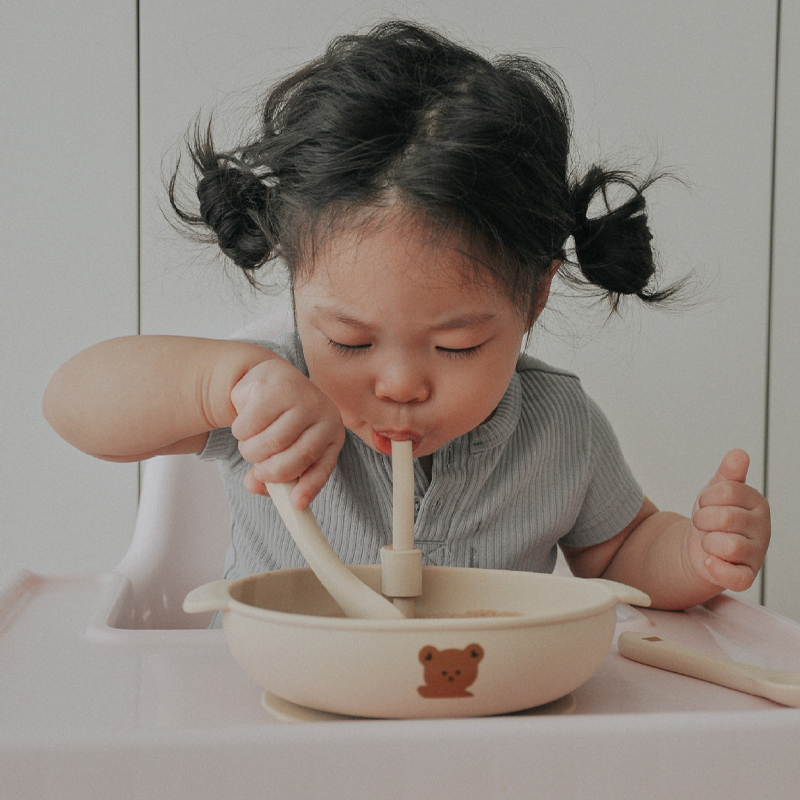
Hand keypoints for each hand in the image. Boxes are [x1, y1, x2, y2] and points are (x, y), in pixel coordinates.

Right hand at [230, 358, 344, 507]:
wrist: (268, 379)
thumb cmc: (280, 422)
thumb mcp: (285, 450)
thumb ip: (273, 475)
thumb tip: (254, 484)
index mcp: (331, 433)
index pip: (323, 465)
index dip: (310, 487)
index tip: (296, 504)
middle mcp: (323, 413)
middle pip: (296, 456)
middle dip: (271, 471)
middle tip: (259, 471)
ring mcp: (301, 397)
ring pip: (270, 443)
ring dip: (251, 450)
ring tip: (252, 441)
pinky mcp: (274, 386)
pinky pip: (249, 425)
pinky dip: (240, 431)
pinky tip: (246, 421)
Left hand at [688, 449, 770, 591]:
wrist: (701, 546)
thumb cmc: (712, 516)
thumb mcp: (717, 490)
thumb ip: (728, 473)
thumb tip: (738, 454)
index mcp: (758, 503)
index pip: (726, 491)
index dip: (706, 498)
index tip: (706, 504)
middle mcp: (763, 529)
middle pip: (724, 517)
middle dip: (703, 519)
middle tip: (705, 524)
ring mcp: (756, 554)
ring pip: (727, 544)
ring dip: (707, 541)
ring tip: (709, 541)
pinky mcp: (745, 577)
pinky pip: (735, 578)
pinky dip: (717, 569)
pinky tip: (709, 561)